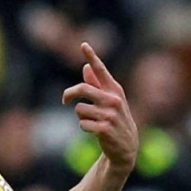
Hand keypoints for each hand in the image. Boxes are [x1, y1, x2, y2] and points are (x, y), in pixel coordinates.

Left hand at [62, 42, 137, 171]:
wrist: (126, 146)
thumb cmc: (114, 119)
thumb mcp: (108, 101)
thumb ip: (97, 85)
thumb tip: (85, 67)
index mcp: (114, 89)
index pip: (101, 70)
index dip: (92, 57)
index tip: (83, 44)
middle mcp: (114, 99)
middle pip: (82, 89)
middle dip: (69, 94)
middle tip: (65, 101)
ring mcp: (110, 114)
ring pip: (79, 109)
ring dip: (80, 117)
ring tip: (93, 122)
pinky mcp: (104, 129)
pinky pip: (82, 124)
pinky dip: (84, 128)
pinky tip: (94, 131)